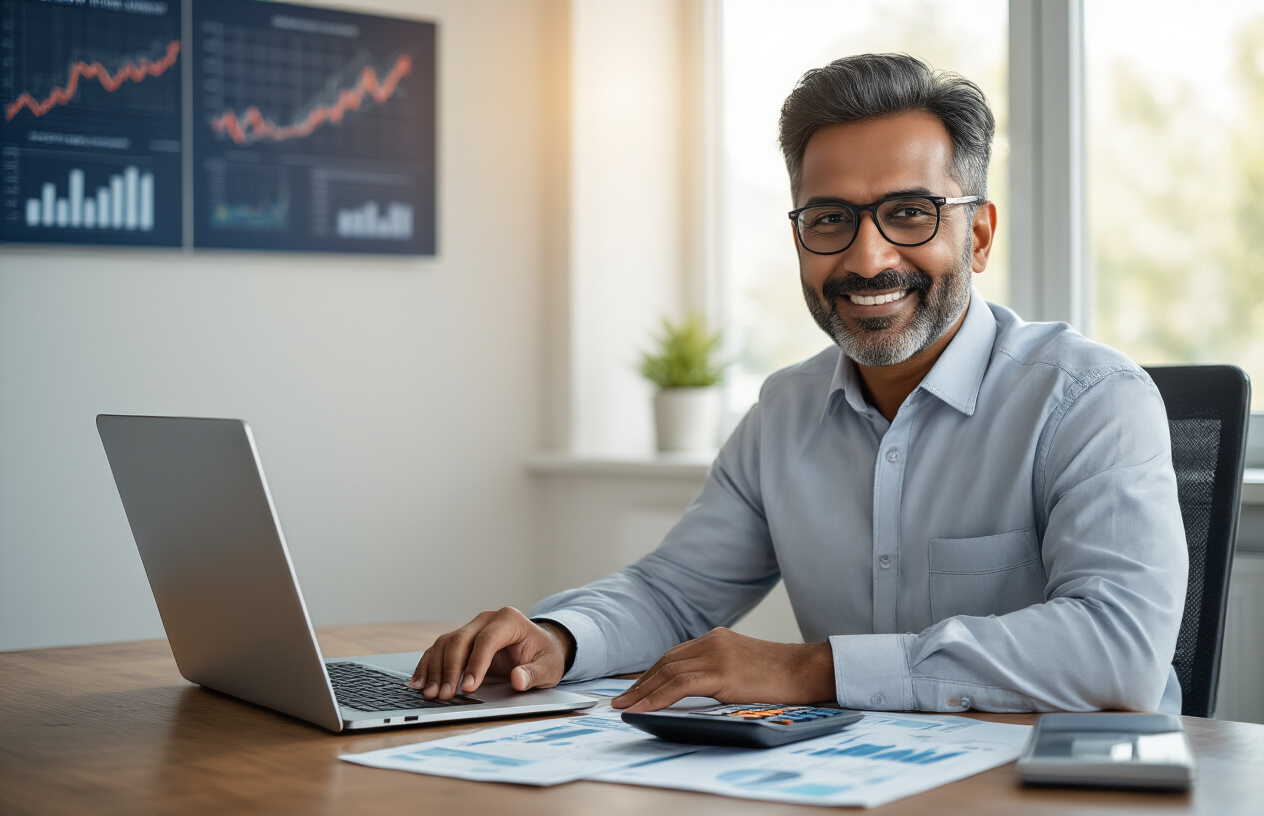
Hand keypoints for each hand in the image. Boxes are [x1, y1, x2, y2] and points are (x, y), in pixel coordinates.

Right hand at [408, 607, 573, 699]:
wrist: (540, 648)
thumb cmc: (544, 656)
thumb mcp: (548, 667)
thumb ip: (533, 674)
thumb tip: (518, 679)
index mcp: (508, 620)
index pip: (487, 640)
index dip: (475, 664)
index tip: (468, 687)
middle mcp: (486, 619)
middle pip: (460, 640)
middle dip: (451, 670)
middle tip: (445, 696)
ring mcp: (471, 627)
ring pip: (445, 644)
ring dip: (435, 670)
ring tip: (431, 694)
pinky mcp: (461, 639)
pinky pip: (439, 650)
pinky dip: (428, 666)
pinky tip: (420, 683)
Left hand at [611, 627, 833, 711]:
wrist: (808, 671)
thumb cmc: (782, 677)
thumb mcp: (743, 667)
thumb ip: (718, 671)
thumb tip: (692, 691)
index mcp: (716, 638)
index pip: (673, 656)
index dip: (650, 674)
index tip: (634, 689)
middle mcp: (712, 641)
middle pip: (665, 662)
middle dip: (640, 683)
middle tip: (621, 700)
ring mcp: (716, 654)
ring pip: (667, 672)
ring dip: (642, 692)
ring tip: (624, 707)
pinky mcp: (722, 672)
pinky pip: (679, 685)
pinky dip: (657, 697)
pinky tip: (643, 708)